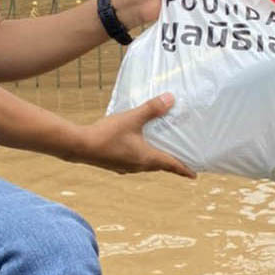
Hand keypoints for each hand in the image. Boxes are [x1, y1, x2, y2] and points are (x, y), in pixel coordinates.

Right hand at [76, 93, 195, 176]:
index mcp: (147, 158)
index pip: (171, 165)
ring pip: (144, 165)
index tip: (194, 175)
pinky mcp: (114, 164)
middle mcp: (138, 166)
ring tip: (158, 151)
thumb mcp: (133, 118)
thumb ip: (152, 108)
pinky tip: (133, 148)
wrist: (80, 146)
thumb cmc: (108, 134)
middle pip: (159, 166)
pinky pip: (132, 162)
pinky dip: (139, 157)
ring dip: (153, 160)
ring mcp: (125, 167)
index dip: (184, 170)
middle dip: (169, 163)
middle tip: (179, 160)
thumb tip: (171, 99)